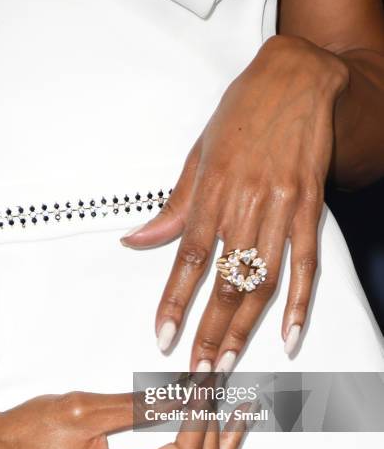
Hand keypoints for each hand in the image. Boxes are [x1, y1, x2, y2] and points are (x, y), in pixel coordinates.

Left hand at [121, 35, 348, 367]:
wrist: (294, 79)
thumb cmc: (243, 114)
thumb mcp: (196, 157)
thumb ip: (171, 208)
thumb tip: (138, 240)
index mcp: (211, 193)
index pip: (186, 260)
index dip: (174, 304)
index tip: (164, 337)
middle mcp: (245, 205)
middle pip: (225, 282)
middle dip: (208, 331)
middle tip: (198, 368)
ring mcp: (280, 209)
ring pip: (262, 282)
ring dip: (244, 328)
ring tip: (229, 361)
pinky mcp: (309, 209)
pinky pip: (306, 263)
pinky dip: (299, 304)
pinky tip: (289, 335)